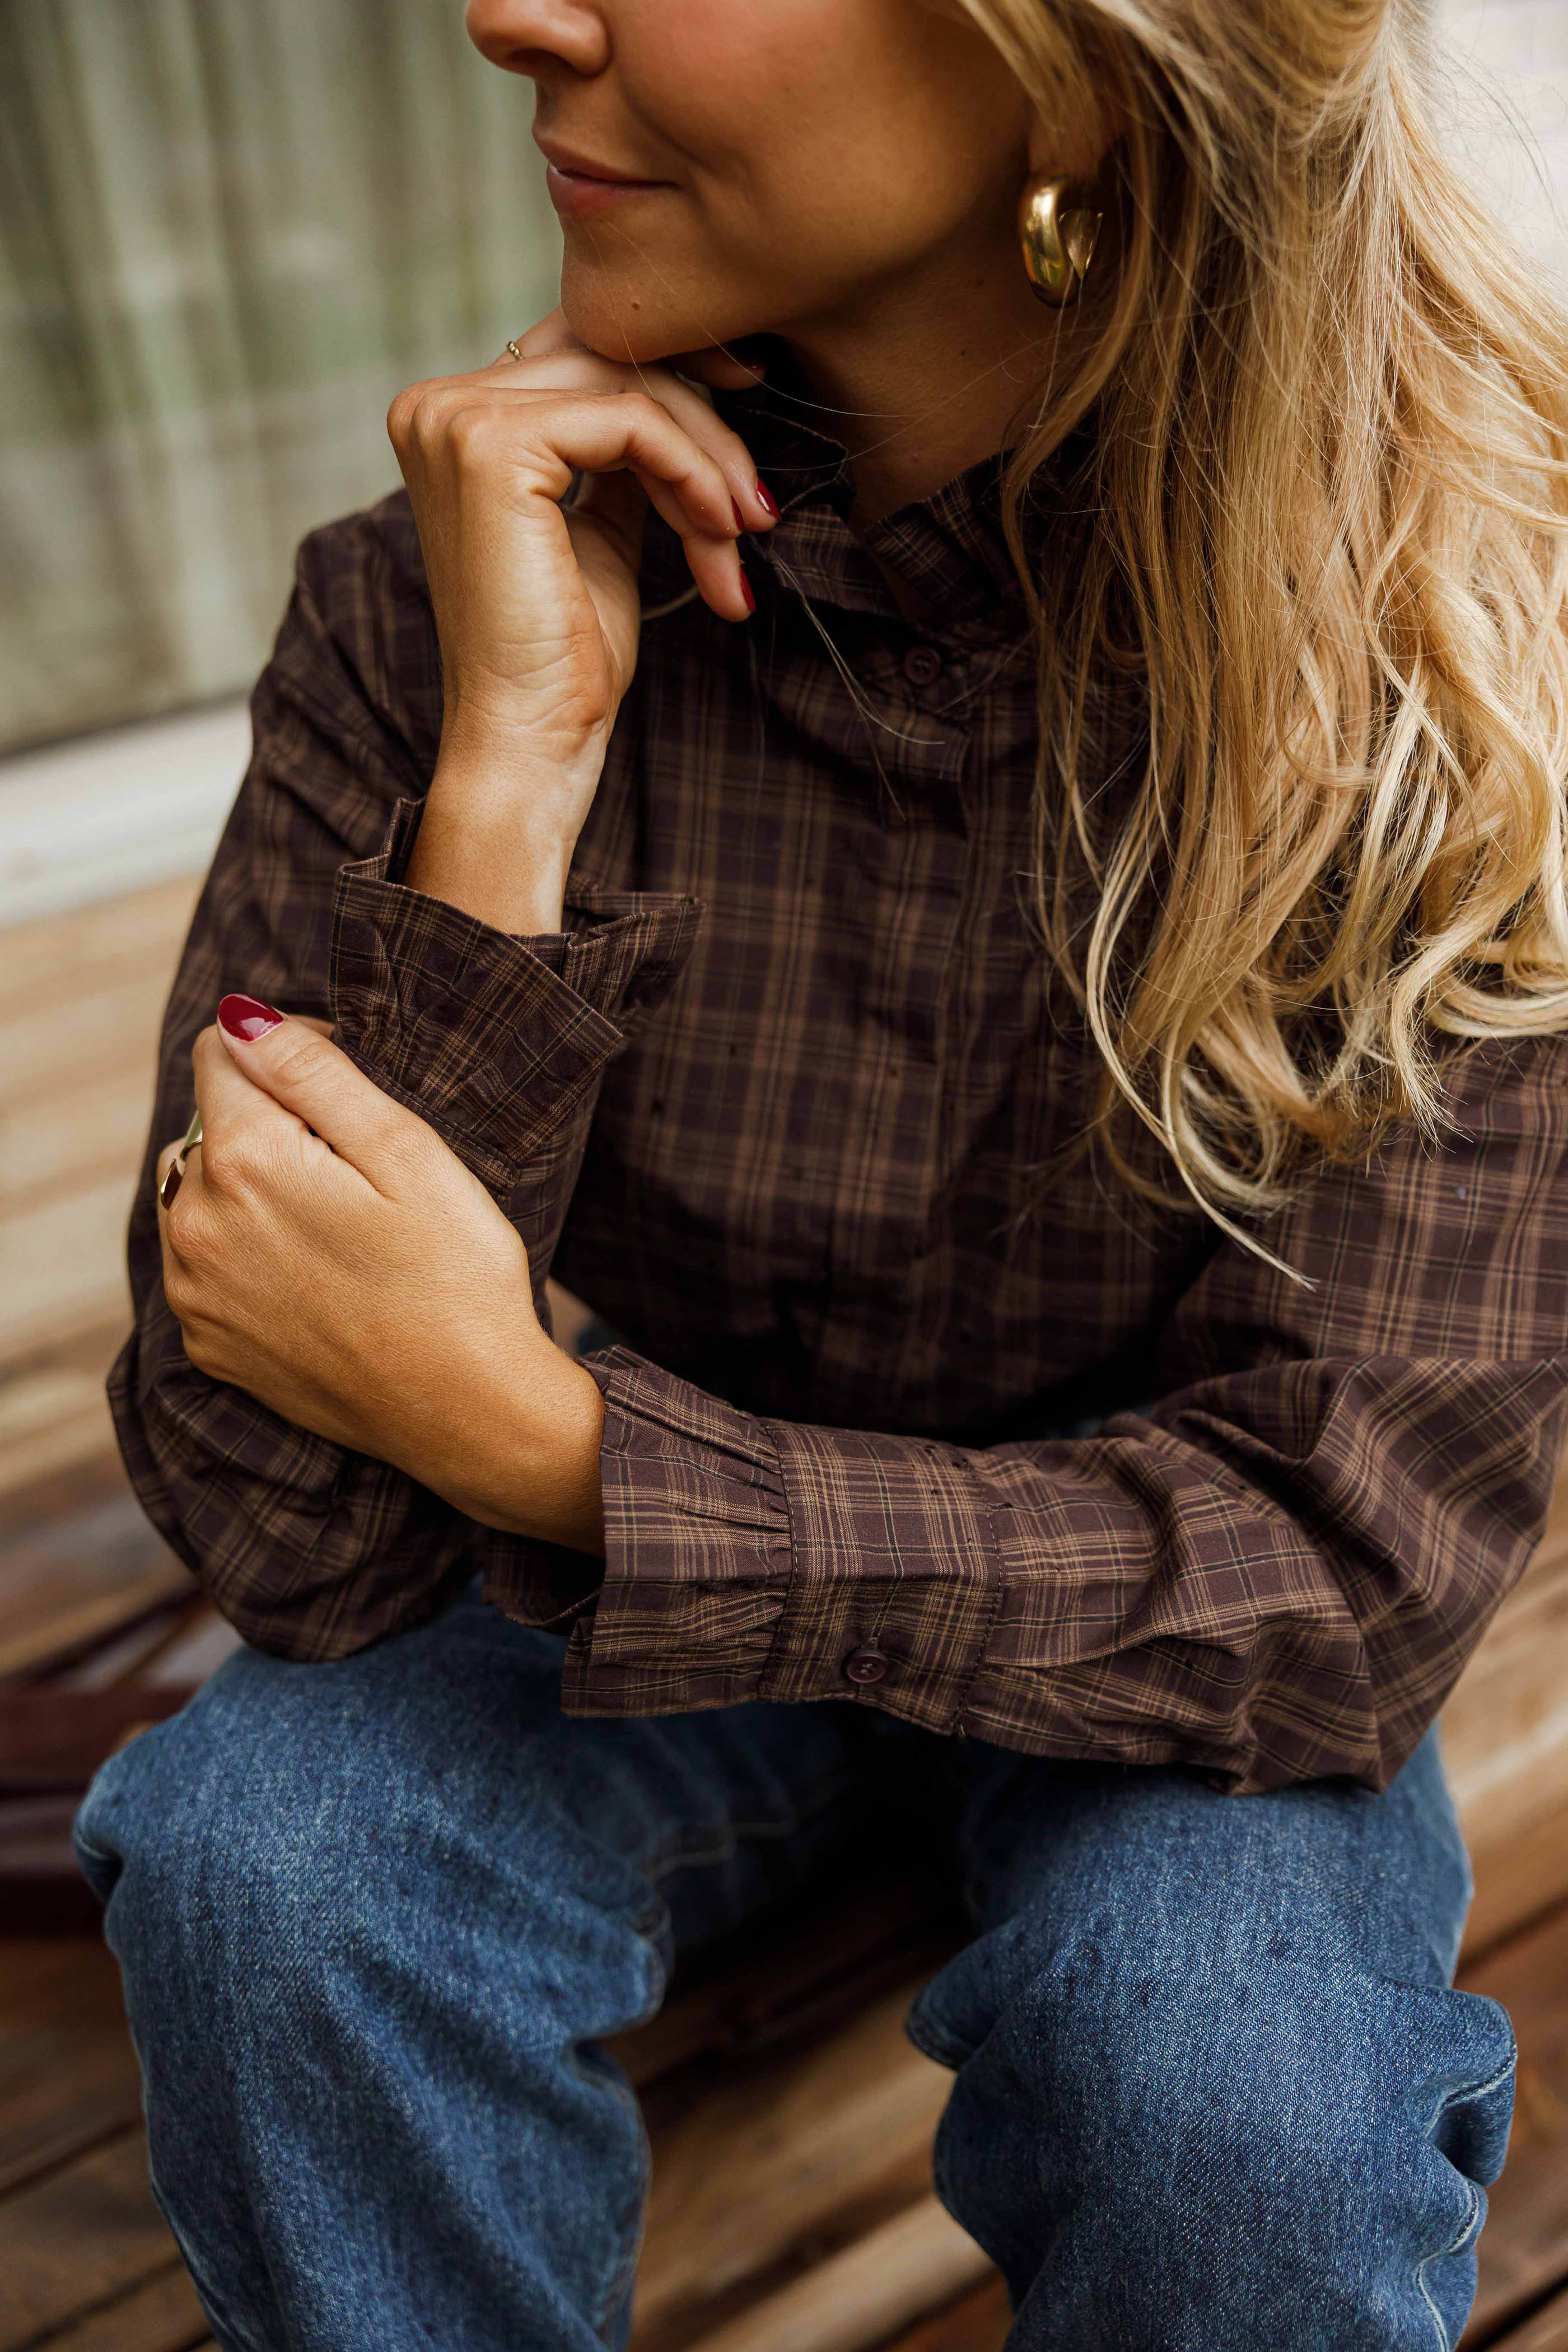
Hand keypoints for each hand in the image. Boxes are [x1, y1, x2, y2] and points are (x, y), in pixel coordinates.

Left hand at [155, 999, 605, 1552]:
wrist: (469, 1414)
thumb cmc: (457, 1276)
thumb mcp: (406, 1151)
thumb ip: (313, 1073)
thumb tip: (239, 1016)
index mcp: (245, 1163)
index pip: (221, 1052)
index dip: (289, 1048)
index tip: (349, 1087)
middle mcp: (196, 1227)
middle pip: (206, 1124)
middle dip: (266, 1121)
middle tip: (355, 1165)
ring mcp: (196, 1294)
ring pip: (192, 1195)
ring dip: (244, 1186)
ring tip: (333, 1220)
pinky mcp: (210, 1346)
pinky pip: (201, 1267)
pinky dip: (240, 1253)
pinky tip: (314, 1275)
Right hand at [388, 312, 777, 930]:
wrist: (531, 741)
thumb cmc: (563, 660)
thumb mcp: (596, 532)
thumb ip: (616, 460)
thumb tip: (681, 398)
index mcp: (449, 420)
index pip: (579, 356)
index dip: (672, 380)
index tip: (744, 412)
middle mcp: (437, 405)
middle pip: (606, 357)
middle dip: (702, 425)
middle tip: (757, 501)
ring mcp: (456, 419)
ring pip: (628, 386)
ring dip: (707, 460)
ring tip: (740, 536)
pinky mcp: (493, 446)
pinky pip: (632, 421)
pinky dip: (691, 472)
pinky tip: (717, 533)